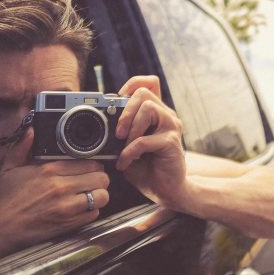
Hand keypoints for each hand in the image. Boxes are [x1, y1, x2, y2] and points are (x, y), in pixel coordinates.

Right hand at [0, 127, 109, 253]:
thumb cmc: (5, 199)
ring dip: (99, 195)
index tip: (90, 167)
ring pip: (102, 196)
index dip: (93, 164)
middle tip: (92, 181)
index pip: (89, 162)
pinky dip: (92, 211)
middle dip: (99, 179)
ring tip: (90, 195)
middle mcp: (61, 187)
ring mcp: (67, 207)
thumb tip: (31, 129)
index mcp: (49, 170)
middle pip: (101, 178)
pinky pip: (94, 214)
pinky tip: (82, 209)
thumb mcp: (9, 168)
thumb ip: (22, 146)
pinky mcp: (69, 224)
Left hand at [115, 76, 188, 209]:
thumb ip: (120, 134)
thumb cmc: (147, 169)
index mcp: (157, 113)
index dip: (132, 84)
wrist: (167, 191)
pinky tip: (125, 163)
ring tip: (123, 146)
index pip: (149, 83)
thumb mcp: (128, 147)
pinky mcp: (171, 143)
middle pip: (144, 93)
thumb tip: (101, 126)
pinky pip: (144, 140)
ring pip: (148, 108)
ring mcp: (171, 128)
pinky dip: (129, 152)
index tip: (117, 100)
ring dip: (130, 128)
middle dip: (125, 110)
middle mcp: (166, 116)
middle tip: (117, 132)